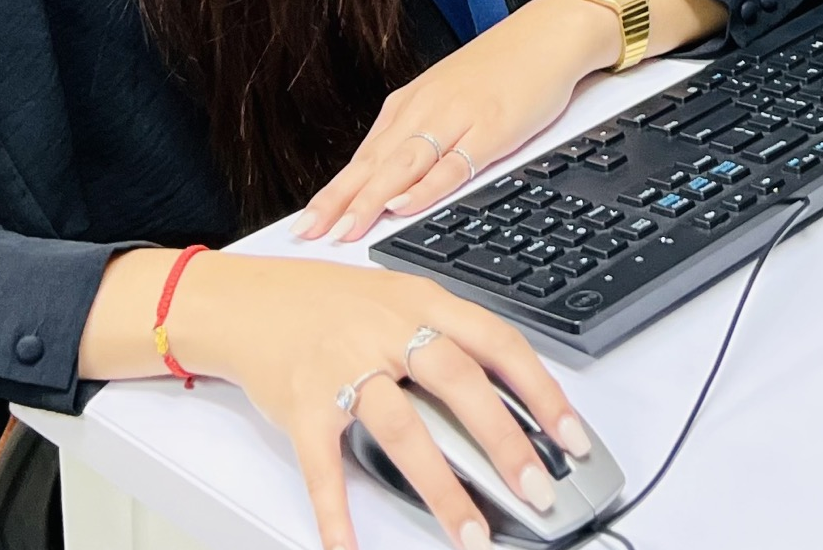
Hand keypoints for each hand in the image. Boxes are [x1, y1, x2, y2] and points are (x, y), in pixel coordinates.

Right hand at [87, 251, 591, 549]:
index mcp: (420, 301)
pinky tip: (349, 548)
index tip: (575, 437)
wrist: (247, 299)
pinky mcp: (302, 402)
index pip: (497, 342)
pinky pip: (324, 465)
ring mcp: (344, 365)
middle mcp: (387, 329)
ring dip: (443, 488)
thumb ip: (445, 337)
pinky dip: (337, 513)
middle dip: (506, 442)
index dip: (542, 390)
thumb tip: (508, 396)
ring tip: (472, 535)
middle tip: (539, 491)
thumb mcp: (396, 298)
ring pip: (403, 428)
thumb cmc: (328, 303)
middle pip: (459, 383)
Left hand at [296, 0, 617, 242]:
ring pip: (404, 164)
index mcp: (413, 103)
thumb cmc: (503, 67)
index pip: (364, 157)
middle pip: (375, 163)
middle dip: (340, 202)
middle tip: (309, 234)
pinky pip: (455, 163)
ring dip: (371, 199)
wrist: (550, 33)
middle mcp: (427, 108)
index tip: (305, 223)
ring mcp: (458, 117)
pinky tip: (405, 205)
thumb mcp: (451, 97)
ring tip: (344, 229)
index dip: (334, 193)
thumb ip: (421, 136)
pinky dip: (427, 186)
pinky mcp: (493, 127)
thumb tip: (389, 182)